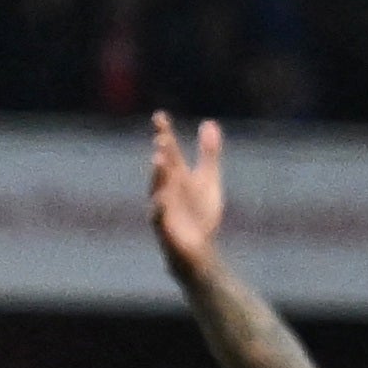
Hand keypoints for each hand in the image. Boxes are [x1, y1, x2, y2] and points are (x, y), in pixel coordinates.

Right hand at [147, 112, 223, 276]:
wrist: (199, 251)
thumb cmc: (199, 215)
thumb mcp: (208, 179)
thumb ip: (208, 153)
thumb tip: (209, 123)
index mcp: (176, 177)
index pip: (169, 151)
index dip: (164, 133)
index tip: (159, 116)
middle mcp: (166, 190)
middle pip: (163, 169)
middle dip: (162, 154)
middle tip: (162, 137)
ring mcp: (164, 209)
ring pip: (158, 190)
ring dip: (158, 175)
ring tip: (159, 159)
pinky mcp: (165, 230)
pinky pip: (160, 217)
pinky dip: (160, 207)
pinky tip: (162, 197)